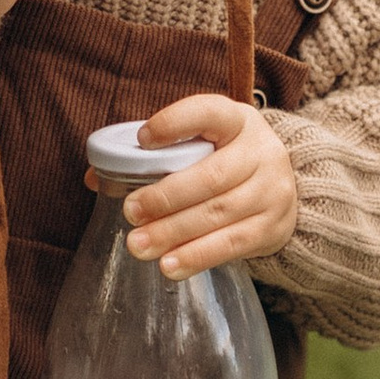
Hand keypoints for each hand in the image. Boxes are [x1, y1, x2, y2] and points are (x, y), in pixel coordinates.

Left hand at [121, 90, 298, 278]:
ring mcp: (272, 191)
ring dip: (173, 232)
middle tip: (130, 212)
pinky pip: (231, 245)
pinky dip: (197, 257)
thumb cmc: (225, 161)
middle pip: (210, 176)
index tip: (142, 139)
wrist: (282, 190)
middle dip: (166, 197)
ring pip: (218, 214)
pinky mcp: (272, 227)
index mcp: (237, 120)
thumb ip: (156, 155)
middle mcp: (261, 152)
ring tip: (138, 245)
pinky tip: (169, 266)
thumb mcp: (203, 143)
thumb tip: (97, 178)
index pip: (208, 113)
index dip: (175, 123)